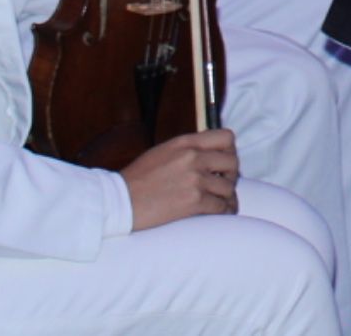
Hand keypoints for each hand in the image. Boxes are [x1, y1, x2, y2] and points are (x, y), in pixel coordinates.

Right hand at [123, 128, 240, 228]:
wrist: (118, 202)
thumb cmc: (137, 180)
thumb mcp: (162, 152)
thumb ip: (187, 150)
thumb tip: (209, 155)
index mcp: (185, 142)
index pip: (226, 137)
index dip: (230, 151)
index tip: (224, 163)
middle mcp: (193, 157)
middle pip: (232, 162)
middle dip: (231, 175)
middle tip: (223, 184)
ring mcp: (194, 179)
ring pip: (228, 187)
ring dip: (227, 196)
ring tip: (224, 202)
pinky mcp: (193, 201)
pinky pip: (221, 206)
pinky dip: (224, 211)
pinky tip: (222, 213)